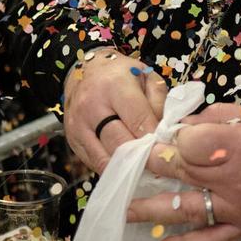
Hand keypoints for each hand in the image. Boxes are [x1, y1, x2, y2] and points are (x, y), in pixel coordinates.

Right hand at [63, 48, 164, 173]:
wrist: (85, 72)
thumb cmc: (121, 75)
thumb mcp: (147, 77)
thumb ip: (160, 102)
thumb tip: (165, 133)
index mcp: (114, 86)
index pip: (138, 120)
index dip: (155, 138)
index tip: (167, 148)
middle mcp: (92, 106)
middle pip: (120, 143)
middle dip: (143, 157)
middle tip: (159, 163)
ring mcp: (78, 125)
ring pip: (106, 159)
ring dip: (128, 167)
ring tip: (145, 169)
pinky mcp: (73, 140)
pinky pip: (95, 163)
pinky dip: (114, 169)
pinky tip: (128, 167)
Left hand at [127, 103, 240, 240]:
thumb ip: (216, 118)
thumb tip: (181, 127)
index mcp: (240, 147)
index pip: (189, 143)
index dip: (175, 137)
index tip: (168, 134)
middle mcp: (235, 181)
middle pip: (182, 172)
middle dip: (155, 164)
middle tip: (134, 160)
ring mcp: (238, 210)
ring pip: (186, 209)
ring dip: (152, 209)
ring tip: (125, 209)